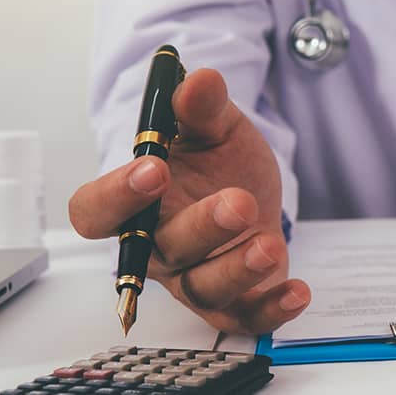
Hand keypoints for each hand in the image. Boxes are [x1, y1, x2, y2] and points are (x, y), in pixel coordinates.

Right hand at [70, 69, 309, 333]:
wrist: (252, 192)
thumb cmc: (216, 162)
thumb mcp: (214, 128)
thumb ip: (202, 108)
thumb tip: (199, 78)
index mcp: (136, 203)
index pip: (96, 212)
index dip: (116, 195)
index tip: (153, 168)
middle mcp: (158, 248)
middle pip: (162, 251)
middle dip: (201, 227)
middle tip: (239, 202)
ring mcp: (196, 278)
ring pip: (204, 288)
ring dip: (237, 270)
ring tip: (269, 244)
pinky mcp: (235, 300)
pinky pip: (245, 317)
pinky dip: (272, 309)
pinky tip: (298, 291)